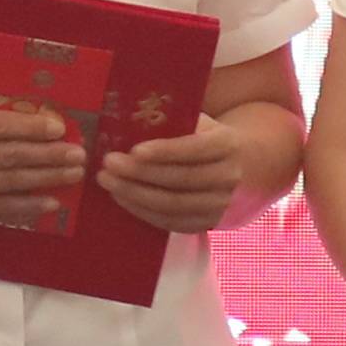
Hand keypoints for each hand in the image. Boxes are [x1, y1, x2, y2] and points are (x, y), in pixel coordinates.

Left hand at [95, 115, 261, 235]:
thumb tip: (127, 122)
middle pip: (181, 179)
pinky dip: (143, 212)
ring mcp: (219, 204)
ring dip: (136, 195)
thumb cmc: (203, 136)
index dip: (165, 151)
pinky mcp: (206, 223)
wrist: (236, 164)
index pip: (195, 149)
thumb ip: (172, 121)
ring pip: (173, 205)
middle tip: (109, 164)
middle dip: (140, 173)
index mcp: (227, 144)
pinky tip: (122, 198)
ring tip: (108, 182)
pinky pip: (171, 223)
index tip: (134, 150)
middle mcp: (229, 176)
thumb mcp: (196, 121)